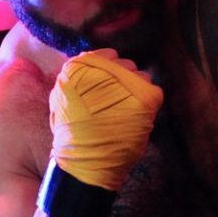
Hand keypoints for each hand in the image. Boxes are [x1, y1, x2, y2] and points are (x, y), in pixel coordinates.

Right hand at [48, 48, 162, 190]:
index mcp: (79, 67)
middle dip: (125, 80)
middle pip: (127, 64)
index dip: (110, 70)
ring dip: (137, 91)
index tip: (108, 85)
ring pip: (142, 76)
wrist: (85, 162)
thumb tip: (100, 64)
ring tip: (126, 110)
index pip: (107, 55)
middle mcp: (103, 69)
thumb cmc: (72, 134)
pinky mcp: (144, 97)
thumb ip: (79, 78)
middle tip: (118, 101)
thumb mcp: (63, 100)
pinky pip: (154, 91)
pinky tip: (135, 117)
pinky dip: (148, 103)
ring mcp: (126, 82)